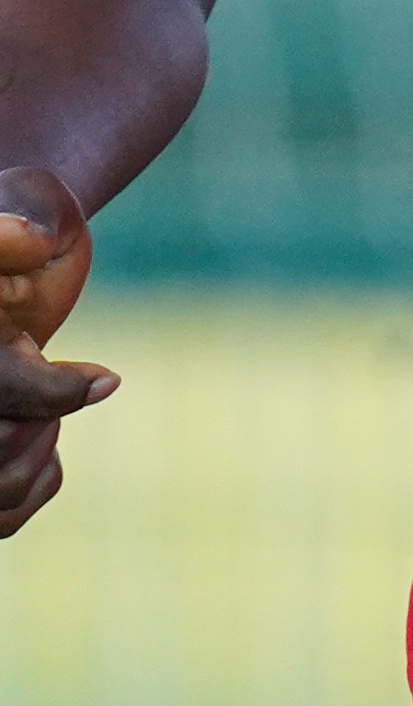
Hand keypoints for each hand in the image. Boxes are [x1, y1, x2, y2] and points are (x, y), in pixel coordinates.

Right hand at [0, 168, 107, 535]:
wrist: (13, 265)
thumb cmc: (24, 233)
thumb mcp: (30, 213)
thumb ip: (23, 224)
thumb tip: (40, 240)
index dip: (49, 395)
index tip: (106, 376)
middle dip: (28, 428)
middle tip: (61, 387)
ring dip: (29, 465)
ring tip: (45, 416)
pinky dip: (28, 492)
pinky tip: (45, 445)